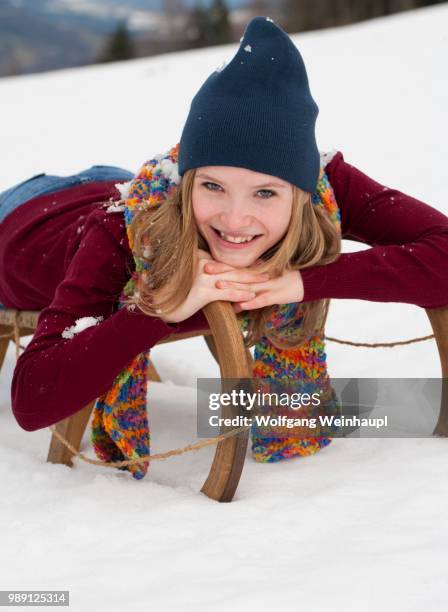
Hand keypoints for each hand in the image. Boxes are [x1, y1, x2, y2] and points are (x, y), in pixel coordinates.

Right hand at [155, 249, 270, 322]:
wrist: (162, 304)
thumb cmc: (176, 292)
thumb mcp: (190, 276)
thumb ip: (204, 270)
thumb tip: (218, 271)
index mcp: (201, 259)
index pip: (228, 261)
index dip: (246, 263)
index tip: (262, 262)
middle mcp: (203, 265)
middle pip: (234, 268)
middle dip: (254, 270)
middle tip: (271, 270)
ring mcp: (203, 278)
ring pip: (233, 279)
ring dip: (252, 281)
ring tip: (267, 281)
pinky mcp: (203, 292)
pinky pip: (226, 293)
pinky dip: (240, 295)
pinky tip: (252, 296)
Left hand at [204, 261, 303, 313]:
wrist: (310, 281)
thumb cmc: (288, 279)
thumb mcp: (270, 279)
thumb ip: (254, 284)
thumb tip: (237, 296)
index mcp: (259, 271)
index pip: (237, 267)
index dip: (222, 265)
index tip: (206, 262)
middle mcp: (262, 277)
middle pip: (239, 274)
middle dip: (222, 272)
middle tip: (204, 271)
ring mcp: (270, 285)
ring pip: (248, 287)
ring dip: (233, 287)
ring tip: (218, 288)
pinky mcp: (278, 295)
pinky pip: (263, 300)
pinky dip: (252, 302)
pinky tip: (241, 306)